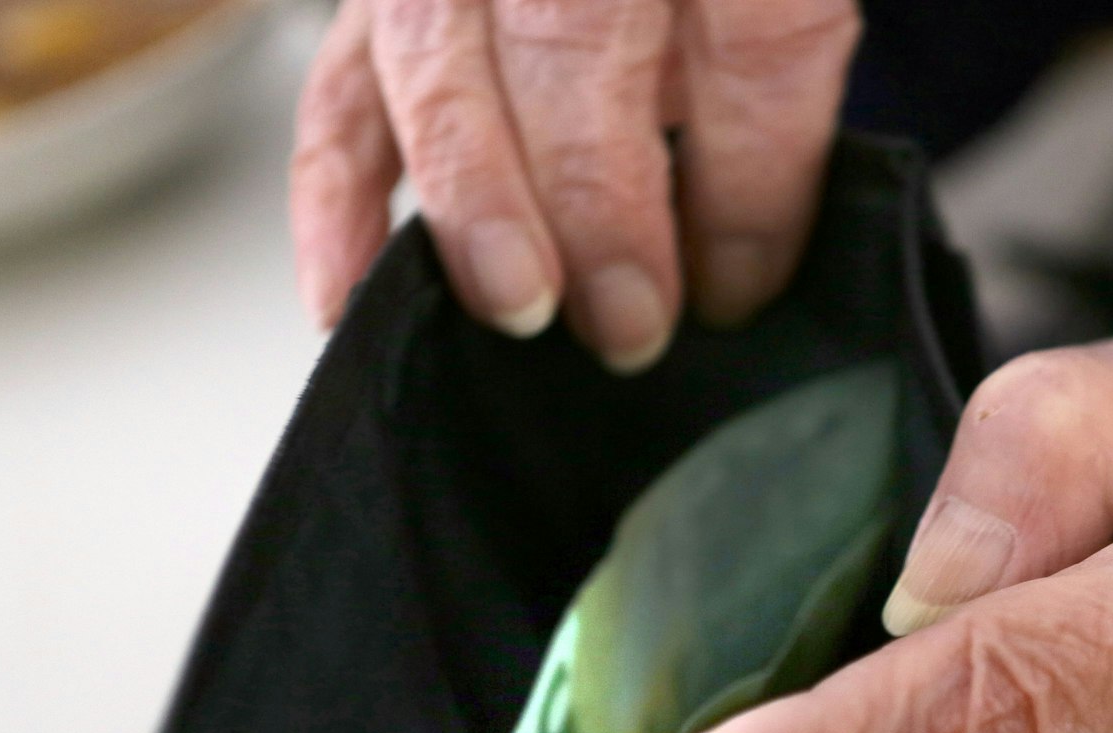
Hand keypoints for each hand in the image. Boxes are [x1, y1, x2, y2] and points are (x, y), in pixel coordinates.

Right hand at [290, 0, 858, 370]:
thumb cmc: (703, 1)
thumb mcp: (775, 15)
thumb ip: (767, 100)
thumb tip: (734, 270)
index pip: (751, 27)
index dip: (748, 176)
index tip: (739, 285)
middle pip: (574, 36)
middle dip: (600, 200)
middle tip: (628, 321)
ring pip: (441, 60)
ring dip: (477, 200)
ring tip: (521, 307)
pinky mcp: (379, 7)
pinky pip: (338, 95)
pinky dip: (336, 203)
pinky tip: (349, 297)